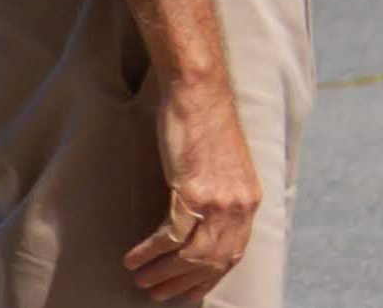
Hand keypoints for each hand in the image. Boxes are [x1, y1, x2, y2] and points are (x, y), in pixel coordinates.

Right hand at [125, 75, 260, 300]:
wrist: (200, 94)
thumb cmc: (207, 128)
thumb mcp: (225, 168)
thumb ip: (222, 198)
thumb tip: (204, 227)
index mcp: (249, 200)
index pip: (234, 253)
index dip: (210, 278)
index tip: (189, 292)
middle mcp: (239, 205)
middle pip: (212, 261)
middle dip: (183, 283)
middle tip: (157, 294)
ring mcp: (218, 200)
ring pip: (190, 254)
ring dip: (162, 273)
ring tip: (141, 280)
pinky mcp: (193, 191)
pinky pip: (170, 236)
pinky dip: (150, 253)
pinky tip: (133, 259)